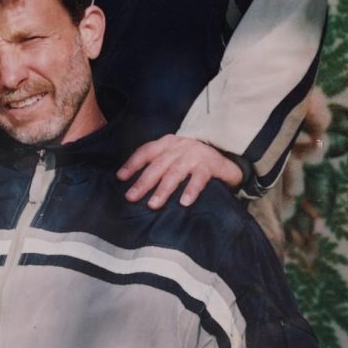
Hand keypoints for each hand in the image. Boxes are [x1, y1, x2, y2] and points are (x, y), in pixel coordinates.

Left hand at [117, 135, 242, 209]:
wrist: (226, 156)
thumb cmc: (194, 159)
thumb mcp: (175, 156)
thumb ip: (159, 164)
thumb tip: (135, 184)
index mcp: (168, 143)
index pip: (147, 151)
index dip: (133, 163)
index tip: (120, 177)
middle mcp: (180, 146)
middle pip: (158, 164)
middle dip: (143, 182)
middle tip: (131, 197)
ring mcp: (195, 154)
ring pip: (175, 172)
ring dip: (163, 189)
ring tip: (153, 204)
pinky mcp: (210, 165)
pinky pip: (199, 178)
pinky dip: (191, 190)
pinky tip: (184, 202)